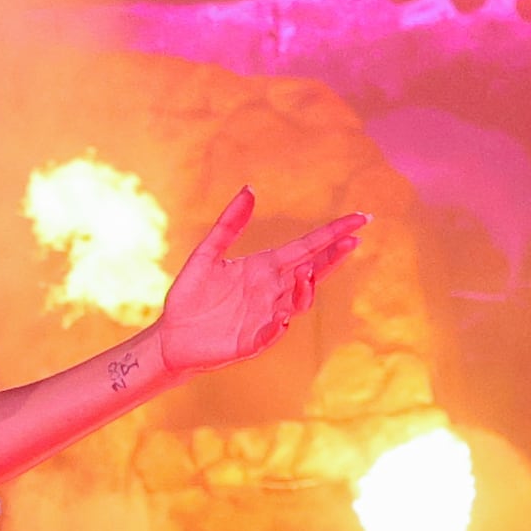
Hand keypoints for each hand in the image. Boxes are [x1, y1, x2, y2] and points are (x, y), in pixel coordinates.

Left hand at [151, 190, 368, 380]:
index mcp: (266, 267)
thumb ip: (228, 224)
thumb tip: (250, 189)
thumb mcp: (206, 254)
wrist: (171, 336)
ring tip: (306, 271)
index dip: (333, 234)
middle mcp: (273, 290)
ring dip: (305, 288)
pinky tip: (281, 316)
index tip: (360, 219)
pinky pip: (271, 333)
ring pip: (298, 302)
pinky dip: (278, 325)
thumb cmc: (190, 296)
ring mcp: (266, 316)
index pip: (307, 247)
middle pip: (312, 272)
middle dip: (333, 257)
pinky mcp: (252, 341)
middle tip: (353, 240)